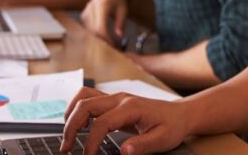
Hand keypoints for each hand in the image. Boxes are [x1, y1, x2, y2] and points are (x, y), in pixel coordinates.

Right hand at [61, 87, 190, 154]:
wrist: (180, 114)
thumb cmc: (172, 126)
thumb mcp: (163, 139)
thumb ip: (143, 145)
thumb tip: (124, 152)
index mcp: (131, 107)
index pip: (102, 123)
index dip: (91, 142)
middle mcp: (120, 98)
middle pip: (85, 105)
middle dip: (71, 126)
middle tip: (67, 148)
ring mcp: (115, 97)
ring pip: (84, 97)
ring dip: (71, 115)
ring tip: (68, 136)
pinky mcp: (113, 101)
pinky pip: (89, 98)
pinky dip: (77, 110)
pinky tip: (79, 126)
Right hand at [81, 0, 128, 45]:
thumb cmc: (118, 2)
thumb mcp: (123, 11)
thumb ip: (121, 23)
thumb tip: (119, 36)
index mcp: (102, 5)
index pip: (101, 27)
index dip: (106, 38)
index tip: (114, 45)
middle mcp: (91, 8)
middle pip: (94, 31)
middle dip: (103, 41)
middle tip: (114, 48)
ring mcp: (86, 12)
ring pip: (90, 32)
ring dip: (99, 40)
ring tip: (111, 43)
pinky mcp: (83, 17)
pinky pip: (88, 30)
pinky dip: (96, 36)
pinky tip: (104, 39)